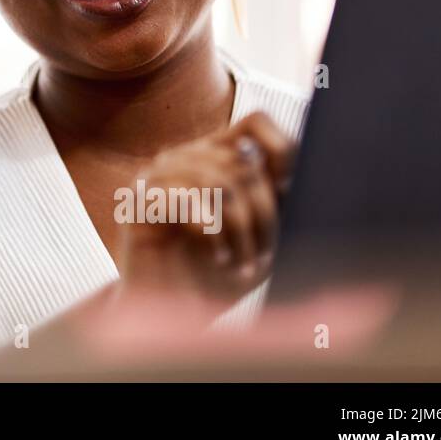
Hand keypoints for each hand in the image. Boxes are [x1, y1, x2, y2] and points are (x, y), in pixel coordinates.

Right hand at [116, 111, 296, 305]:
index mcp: (214, 158)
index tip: (290, 192)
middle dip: (265, 214)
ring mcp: (158, 175)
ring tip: (240, 262)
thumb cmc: (215, 278)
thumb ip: (279, 201)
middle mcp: (185, 158)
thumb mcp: (262, 238)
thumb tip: (300, 172)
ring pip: (221, 180)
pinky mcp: (139, 199)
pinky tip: (216, 256)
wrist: (171, 317)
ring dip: (241, 230)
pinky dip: (212, 233)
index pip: (256, 122)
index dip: (282, 150)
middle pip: (244, 160)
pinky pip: (188, 199)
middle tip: (263, 255)